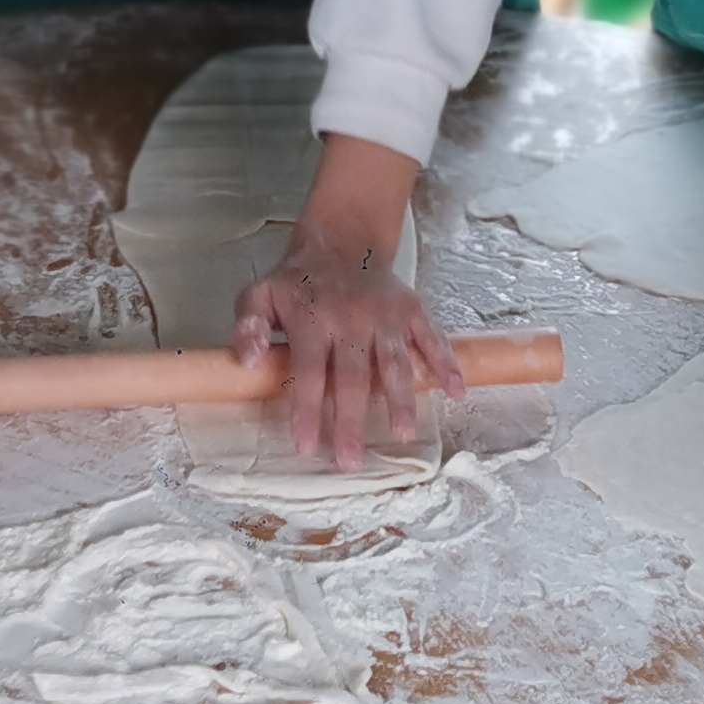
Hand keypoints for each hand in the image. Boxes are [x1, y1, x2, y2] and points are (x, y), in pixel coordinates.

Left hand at [235, 218, 465, 469]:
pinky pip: (432, 339)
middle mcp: (352, 320)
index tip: (307, 446)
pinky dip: (446, 364)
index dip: (307, 410)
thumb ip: (247, 327)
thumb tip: (248, 362)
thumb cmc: (297, 282)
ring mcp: (385, 316)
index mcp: (313, 320)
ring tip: (402, 434)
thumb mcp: (258, 295)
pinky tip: (456, 392)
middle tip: (352, 461)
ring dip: (400, 400)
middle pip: (353, 378)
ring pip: (394, 364)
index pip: (309, 372)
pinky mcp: (411, 310)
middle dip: (352, 421)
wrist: (341, 242)